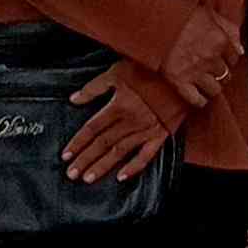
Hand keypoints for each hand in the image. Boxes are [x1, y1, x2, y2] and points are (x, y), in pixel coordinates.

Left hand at [65, 66, 176, 183]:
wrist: (182, 72)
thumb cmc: (149, 69)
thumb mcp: (117, 71)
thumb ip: (94, 87)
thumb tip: (74, 99)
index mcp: (118, 105)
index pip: (92, 128)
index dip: (78, 142)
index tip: (66, 155)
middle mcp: (130, 120)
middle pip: (102, 143)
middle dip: (85, 159)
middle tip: (71, 174)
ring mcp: (146, 130)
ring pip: (119, 151)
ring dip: (102, 166)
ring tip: (88, 178)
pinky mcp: (161, 134)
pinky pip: (146, 155)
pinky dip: (134, 167)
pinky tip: (121, 177)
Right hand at [158, 6, 239, 107]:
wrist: (152, 23)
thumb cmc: (178, 14)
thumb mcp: (207, 13)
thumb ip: (228, 28)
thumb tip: (240, 48)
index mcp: (219, 40)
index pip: (234, 57)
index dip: (228, 58)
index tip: (221, 57)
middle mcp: (211, 59)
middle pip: (226, 74)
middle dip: (220, 73)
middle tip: (212, 70)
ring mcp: (196, 72)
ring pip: (215, 89)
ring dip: (212, 87)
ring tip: (205, 83)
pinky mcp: (180, 82)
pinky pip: (197, 100)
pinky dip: (200, 100)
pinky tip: (199, 96)